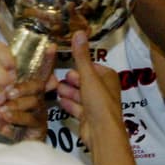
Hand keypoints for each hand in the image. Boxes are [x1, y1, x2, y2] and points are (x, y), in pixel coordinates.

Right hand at [55, 31, 121, 145]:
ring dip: (69, 92)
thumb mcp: (88, 76)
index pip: (93, 67)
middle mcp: (105, 91)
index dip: (81, 66)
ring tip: (56, 88)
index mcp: (109, 78)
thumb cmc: (99, 102)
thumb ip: (81, 56)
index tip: (68, 64)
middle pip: (85, 81)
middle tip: (59, 78)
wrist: (101, 132)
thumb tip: (79, 32)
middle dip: (72, 80)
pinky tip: (60, 101)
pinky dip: (69, 104)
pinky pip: (77, 108)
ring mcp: (97, 105)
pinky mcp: (89, 118)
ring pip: (80, 95)